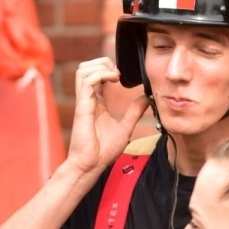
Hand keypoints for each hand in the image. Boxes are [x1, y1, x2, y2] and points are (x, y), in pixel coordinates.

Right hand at [66, 57, 149, 177]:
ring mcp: (84, 102)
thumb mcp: (125, 127)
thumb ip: (134, 112)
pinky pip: (87, 81)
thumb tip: (146, 99)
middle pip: (86, 67)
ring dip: (100, 66)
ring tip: (115, 75)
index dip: (108, 69)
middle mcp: (88, 99)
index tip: (123, 77)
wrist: (91, 165)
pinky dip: (100, 74)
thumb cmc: (102, 151)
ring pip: (83, 70)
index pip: (95, 75)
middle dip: (103, 62)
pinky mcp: (83, 106)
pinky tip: (113, 80)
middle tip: (119, 73)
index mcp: (96, 102)